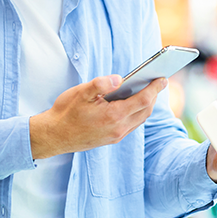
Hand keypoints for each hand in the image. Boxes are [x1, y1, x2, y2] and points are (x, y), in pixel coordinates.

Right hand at [28, 75, 167, 158]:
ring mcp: (116, 136)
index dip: (154, 88)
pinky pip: (132, 125)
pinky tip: (134, 103)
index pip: (143, 100)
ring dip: (146, 105)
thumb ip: (100, 83)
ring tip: (149, 90)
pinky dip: (137, 113)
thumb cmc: (65, 112)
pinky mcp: (112, 139)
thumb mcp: (81, 92)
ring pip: (139, 119)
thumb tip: (119, 78)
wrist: (53, 136)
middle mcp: (118, 129)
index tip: (162, 78)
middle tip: (159, 81)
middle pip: (145, 111)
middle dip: (154, 95)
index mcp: (113, 116)